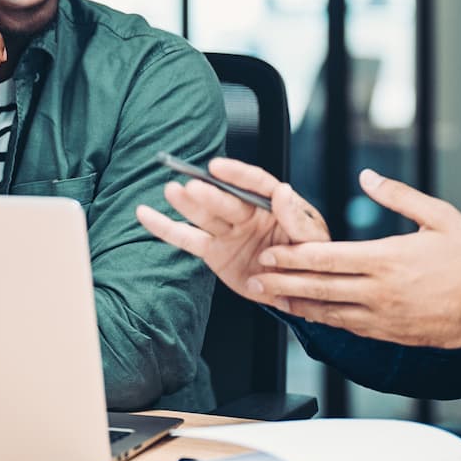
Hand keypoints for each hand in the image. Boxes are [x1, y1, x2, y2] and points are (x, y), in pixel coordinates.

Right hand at [136, 156, 330, 300]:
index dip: (238, 174)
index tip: (219, 166)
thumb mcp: (315, 242)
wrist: (298, 293)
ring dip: (187, 204)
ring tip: (172, 191)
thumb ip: (297, 219)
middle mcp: (247, 214)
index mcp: (274, 205)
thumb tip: (283, 191)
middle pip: (226, 201)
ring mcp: (228, 231)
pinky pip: (187, 239)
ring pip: (205, 216)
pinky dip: (165, 228)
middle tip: (193, 187)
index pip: (256, 184)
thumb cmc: (311, 261)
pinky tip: (145, 214)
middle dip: (210, 195)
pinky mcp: (213, 251)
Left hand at [243, 169, 460, 347]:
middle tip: (256, 278)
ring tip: (271, 299)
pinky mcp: (391, 333)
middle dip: (283, 282)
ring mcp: (384, 316)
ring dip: (297, 305)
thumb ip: (398, 195)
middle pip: (319, 287)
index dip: (294, 257)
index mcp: (387, 259)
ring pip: (329, 312)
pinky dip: (325, 322)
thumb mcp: (439, 216)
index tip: (271, 253)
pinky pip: (349, 328)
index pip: (328, 258)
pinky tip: (310, 316)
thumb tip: (367, 176)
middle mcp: (379, 291)